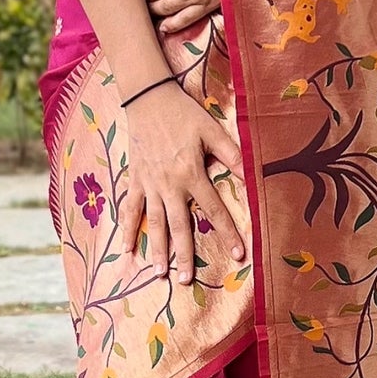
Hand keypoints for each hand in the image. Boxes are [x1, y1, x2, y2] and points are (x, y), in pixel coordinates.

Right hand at [116, 78, 247, 284]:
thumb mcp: (211, 130)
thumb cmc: (183, 113)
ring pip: (154, 222)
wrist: (147, 97)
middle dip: (185, 254)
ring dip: (156, 249)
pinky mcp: (134, 179)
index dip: (228, 233)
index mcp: (192, 173)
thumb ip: (230, 153)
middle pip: (180, 226)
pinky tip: (126, 249)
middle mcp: (170, 184)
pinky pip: (130, 208)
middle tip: (187, 280)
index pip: (214, 210)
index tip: (238, 255)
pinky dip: (127, 229)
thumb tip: (250, 173)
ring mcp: (149, 184)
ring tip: (159, 273)